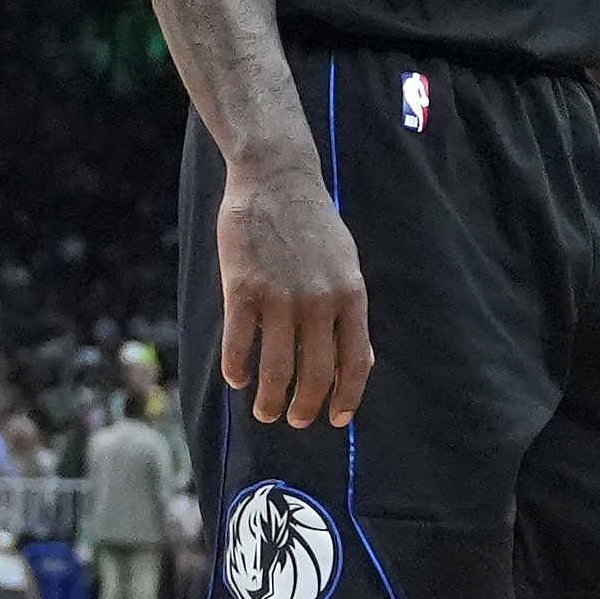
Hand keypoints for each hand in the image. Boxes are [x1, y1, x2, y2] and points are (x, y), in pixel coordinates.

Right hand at [215, 164, 370, 428]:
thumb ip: (350, 312)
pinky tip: (236, 379)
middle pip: (315, 375)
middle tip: (295, 420)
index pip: (356, 362)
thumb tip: (363, 360)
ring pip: (275, 369)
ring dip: (269, 400)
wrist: (276, 177)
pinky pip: (239, 344)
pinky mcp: (242, 289)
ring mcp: (279, 296)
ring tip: (264, 411)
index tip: (336, 419)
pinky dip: (237, 370)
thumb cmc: (313, 223)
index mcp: (350, 295)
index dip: (347, 397)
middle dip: (305, 408)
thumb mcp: (346, 264)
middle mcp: (318, 301)